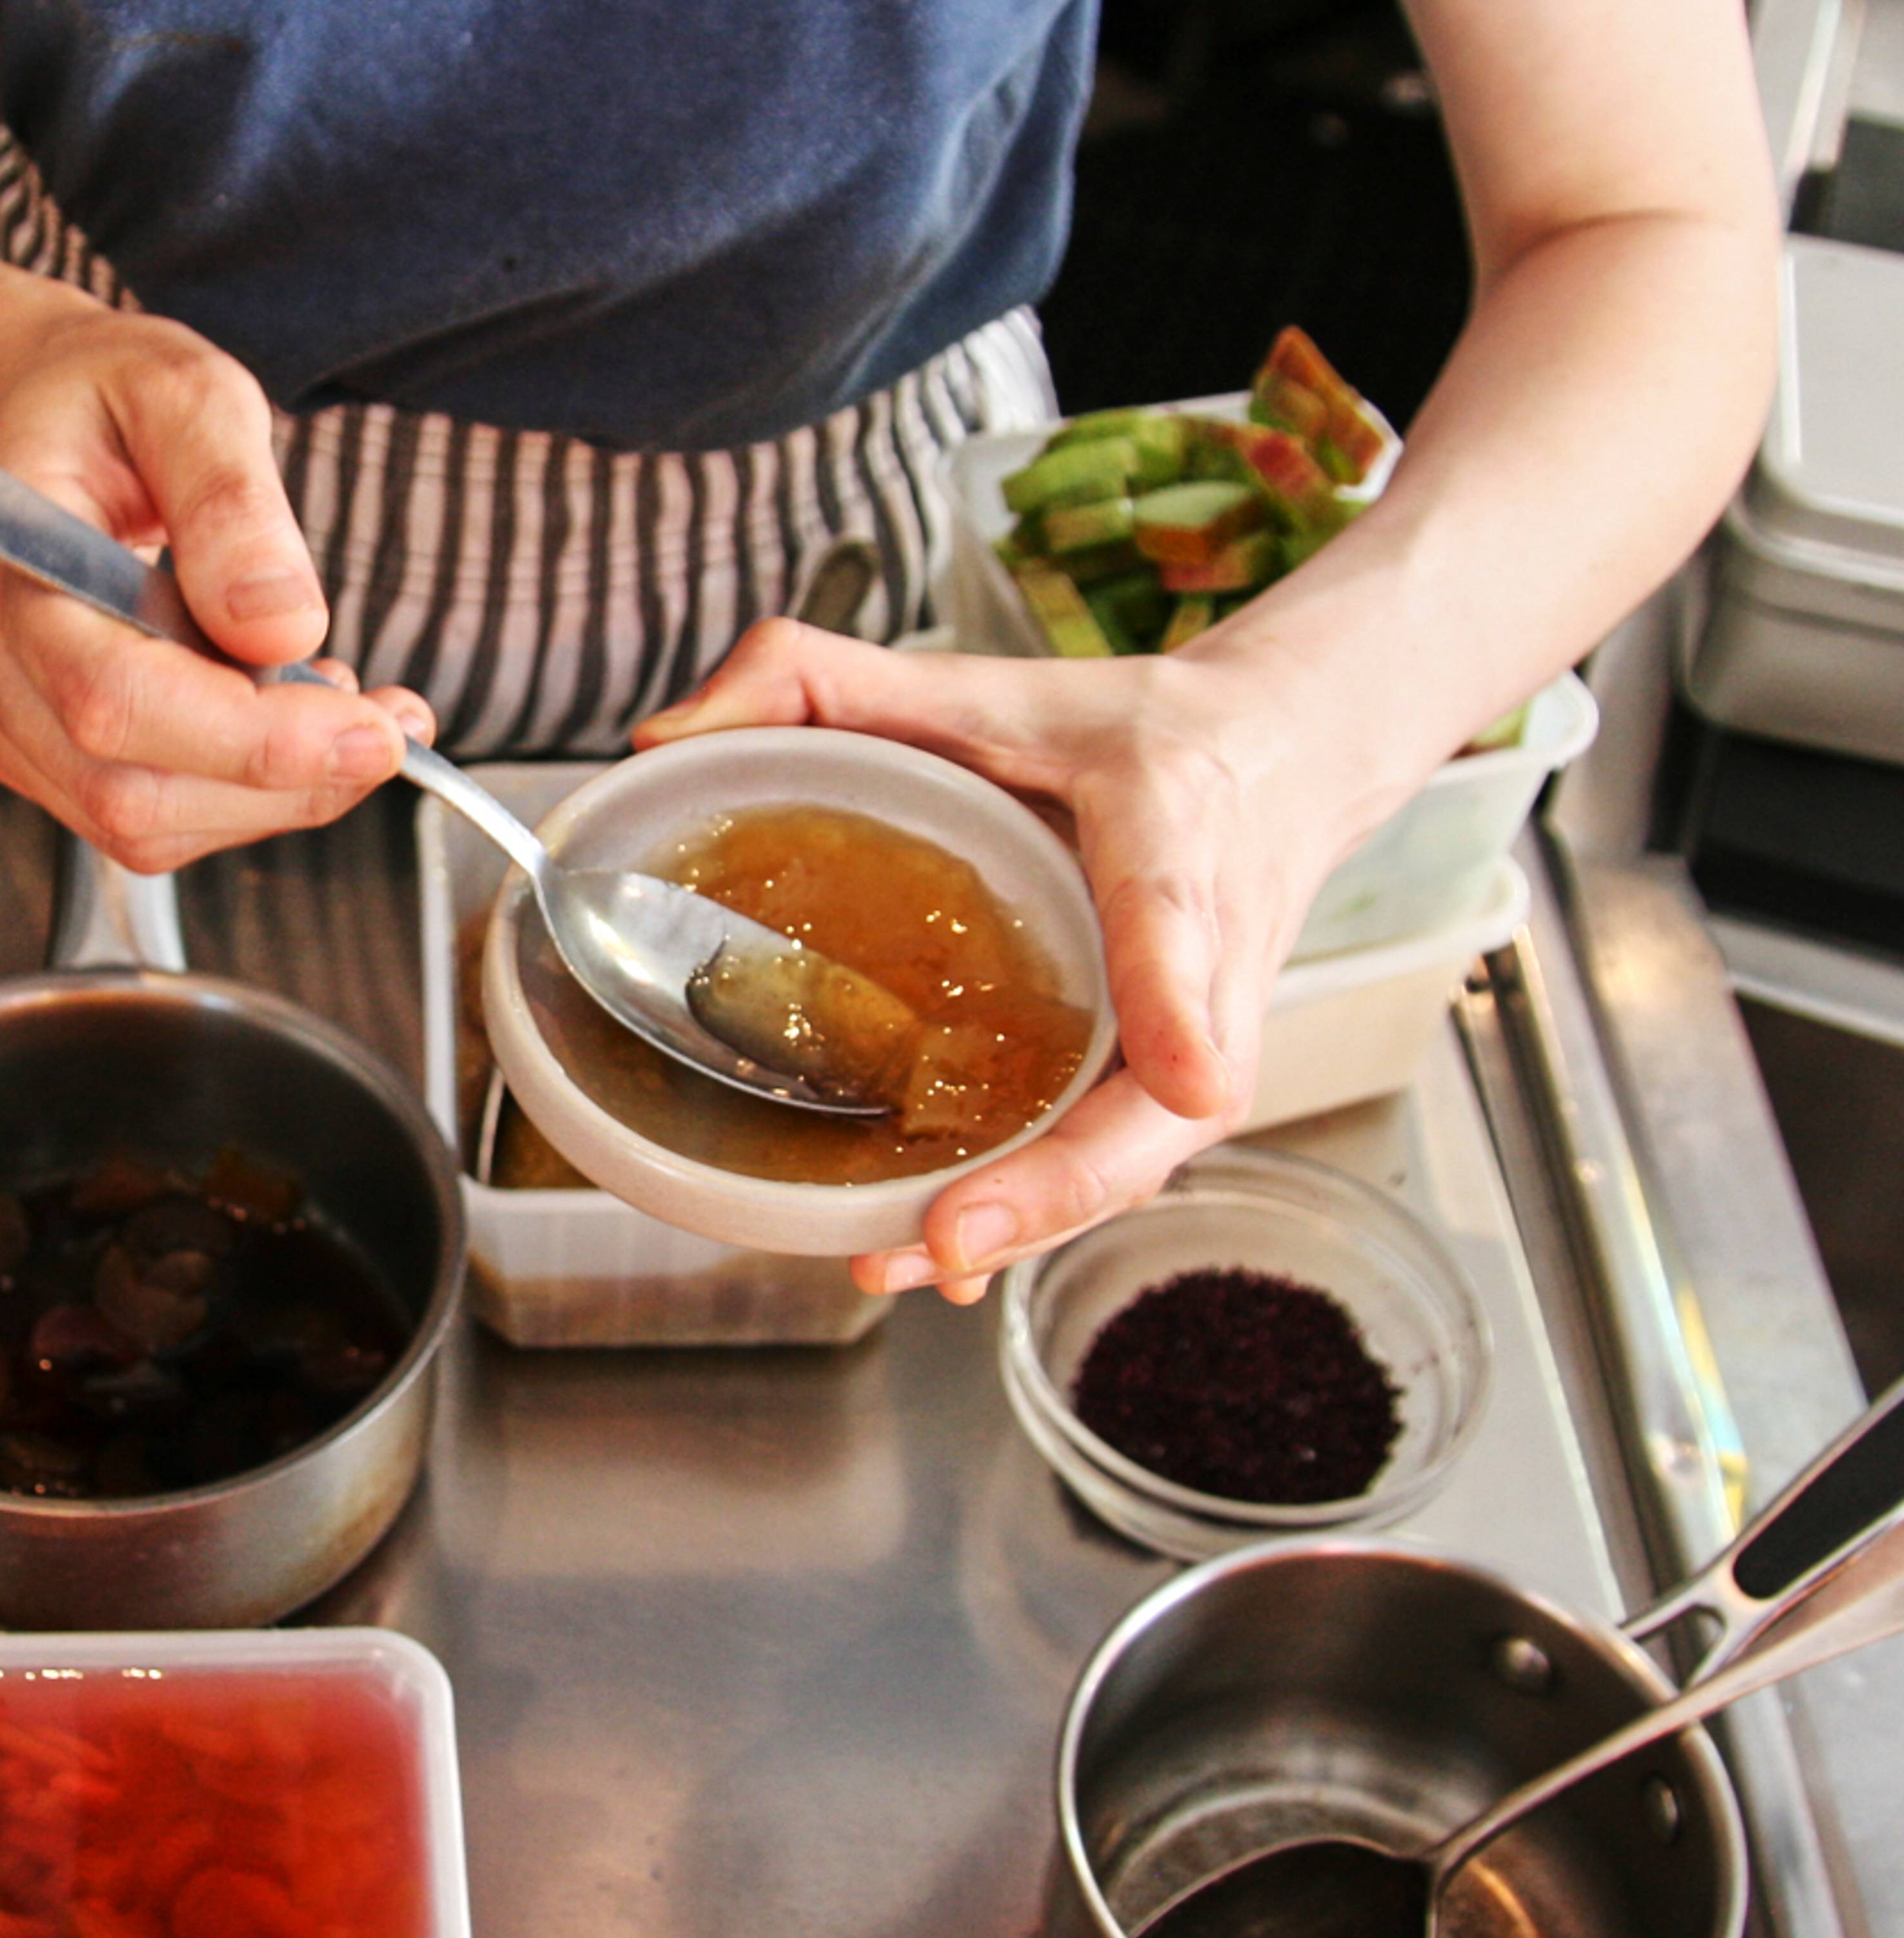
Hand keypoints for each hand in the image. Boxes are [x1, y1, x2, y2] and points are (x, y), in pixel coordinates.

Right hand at [0, 301, 432, 868]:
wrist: (17, 404)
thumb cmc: (97, 392)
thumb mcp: (186, 394)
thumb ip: (232, 503)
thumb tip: (283, 626)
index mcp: (2, 556)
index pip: (115, 700)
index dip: (254, 742)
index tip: (376, 731)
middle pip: (129, 789)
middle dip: (285, 781)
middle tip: (392, 727)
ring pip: (139, 823)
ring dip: (270, 795)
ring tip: (344, 712)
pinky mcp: (22, 743)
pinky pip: (137, 812)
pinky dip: (233, 790)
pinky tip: (280, 720)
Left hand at [634, 619, 1406, 1303]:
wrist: (1274, 761)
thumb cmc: (1126, 733)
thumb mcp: (982, 679)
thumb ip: (821, 676)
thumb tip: (663, 739)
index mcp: (1171, 837)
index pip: (1175, 920)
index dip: (1174, 999)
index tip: (1187, 1079)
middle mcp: (1201, 961)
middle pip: (1155, 1101)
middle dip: (1059, 1180)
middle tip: (954, 1231)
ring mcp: (1193, 1040)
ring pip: (1128, 1158)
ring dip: (1029, 1220)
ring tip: (913, 1261)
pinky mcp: (1167, 1086)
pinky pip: (1108, 1162)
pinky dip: (1033, 1213)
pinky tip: (945, 1258)